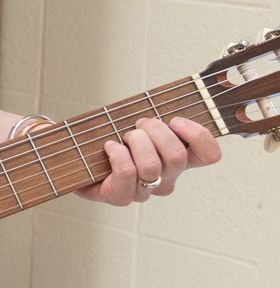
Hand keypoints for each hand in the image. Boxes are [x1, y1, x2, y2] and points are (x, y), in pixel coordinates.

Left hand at [72, 115, 221, 205]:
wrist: (77, 157)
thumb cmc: (111, 133)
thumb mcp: (138, 118)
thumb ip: (159, 111)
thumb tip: (181, 91)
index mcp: (179, 160)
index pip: (210, 155)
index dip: (198, 135)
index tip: (175, 120)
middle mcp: (167, 178)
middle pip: (176, 155)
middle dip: (153, 130)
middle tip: (137, 124)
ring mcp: (145, 190)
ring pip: (152, 165)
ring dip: (134, 141)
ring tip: (122, 136)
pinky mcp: (121, 197)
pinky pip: (128, 173)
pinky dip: (117, 154)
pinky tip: (109, 147)